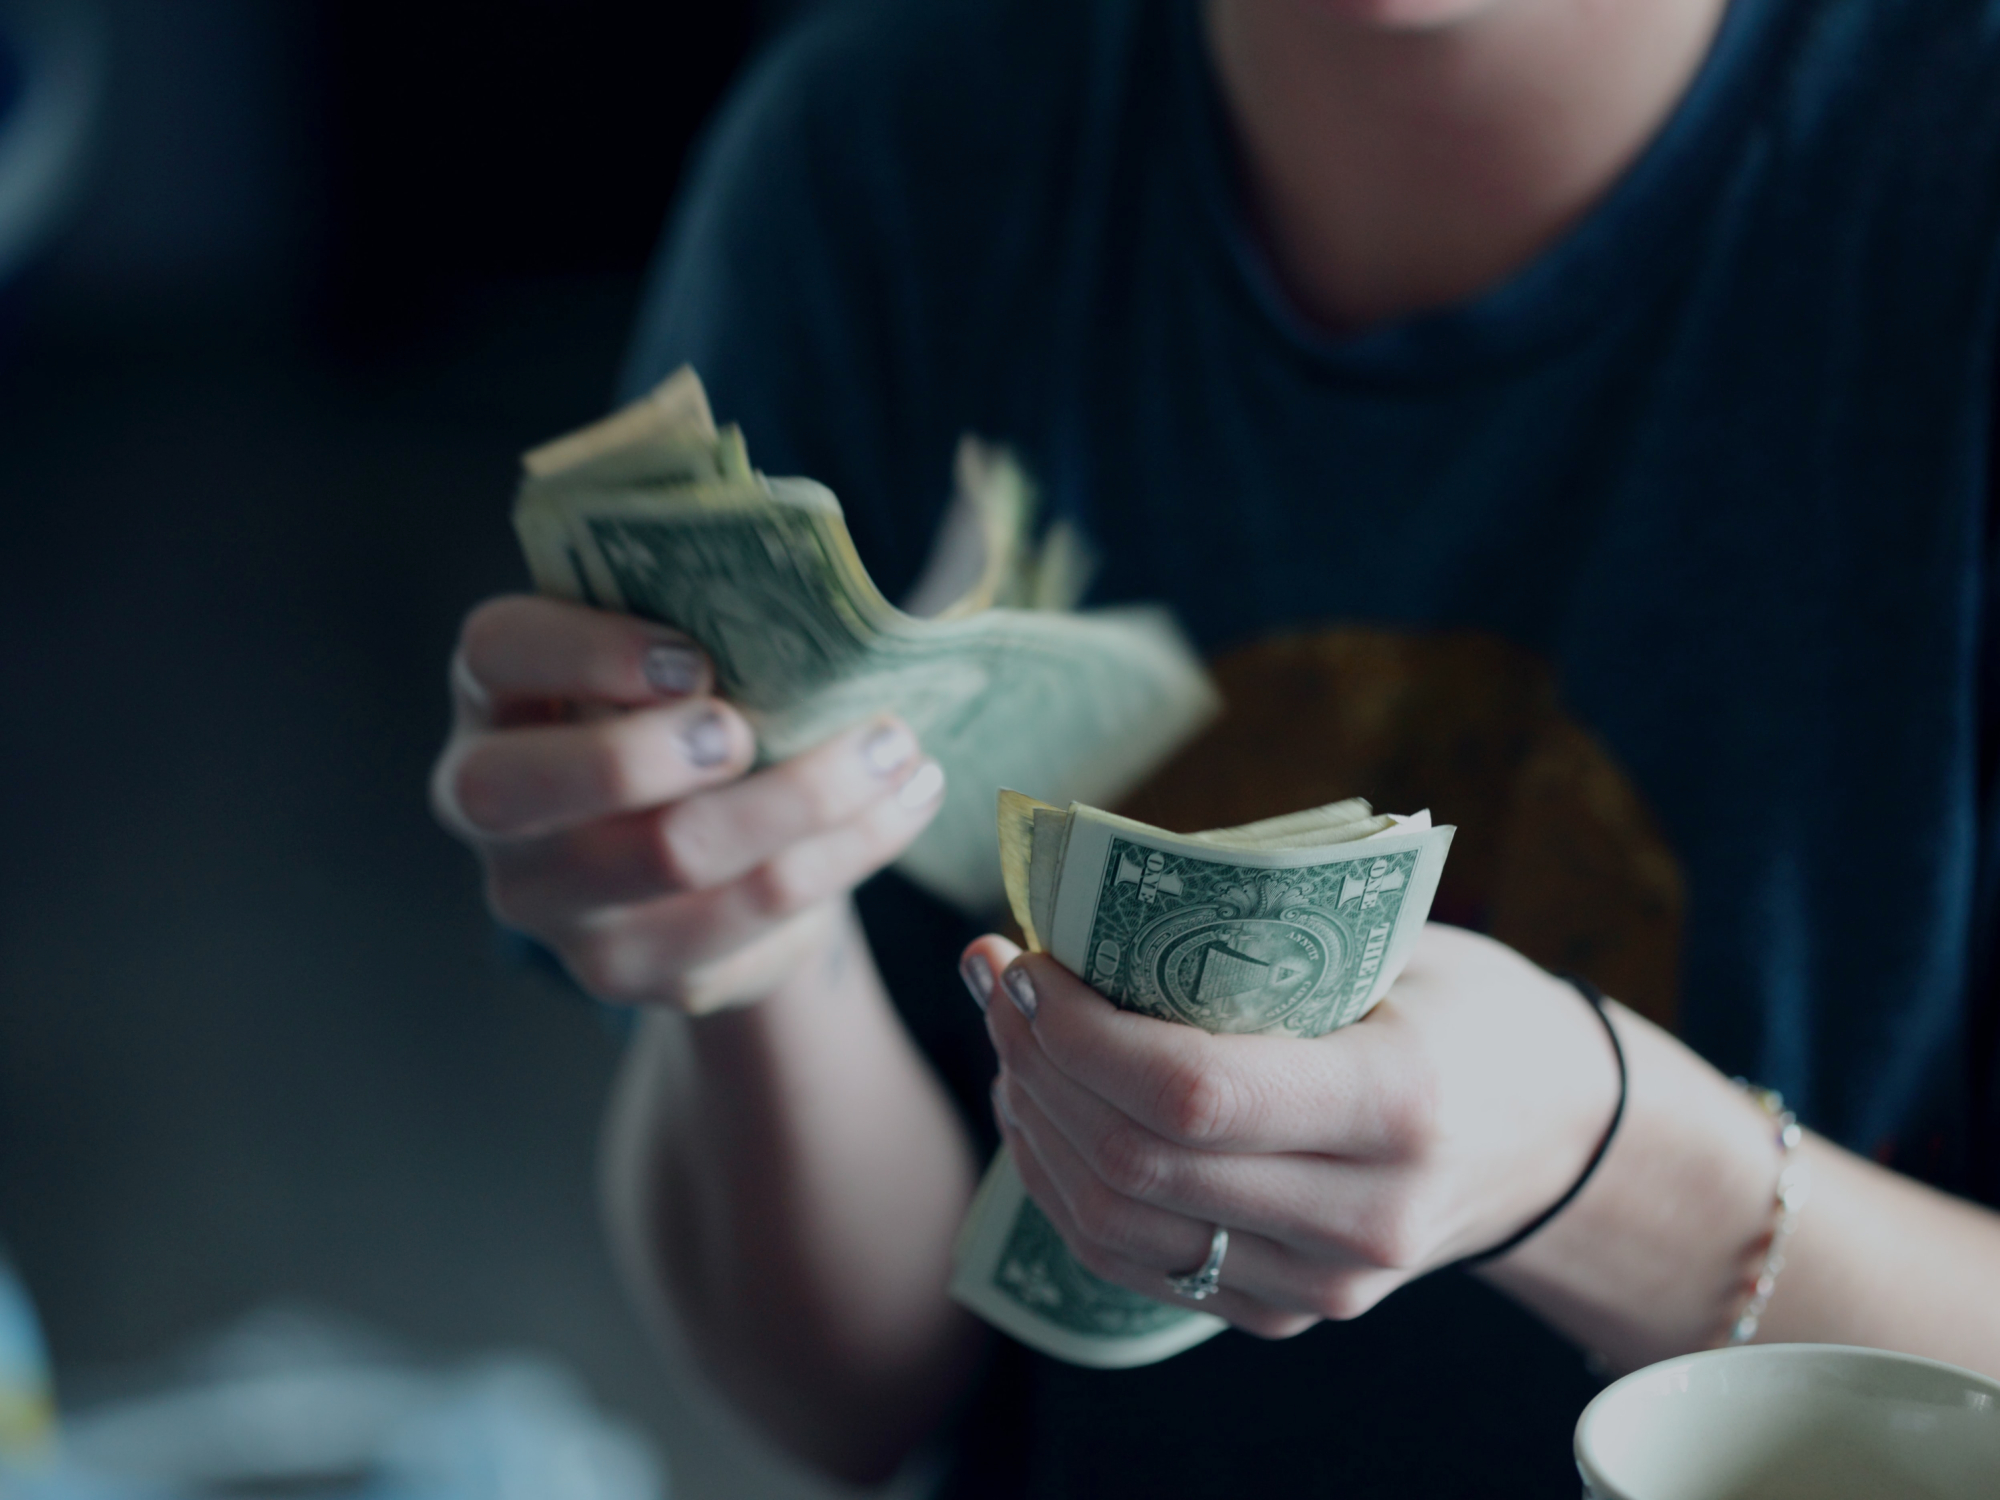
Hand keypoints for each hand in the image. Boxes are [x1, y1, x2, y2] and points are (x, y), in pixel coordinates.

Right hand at [432, 595, 944, 1012]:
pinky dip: (846, 852)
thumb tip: (814, 595)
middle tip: (749, 730)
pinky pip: (751, 917)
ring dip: (804, 797)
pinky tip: (903, 804)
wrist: (708, 850)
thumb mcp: (672, 656)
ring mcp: (555, 904)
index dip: (584, 651)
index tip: (693, 658)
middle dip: (648, 753)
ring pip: (671, 856)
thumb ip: (700, 618)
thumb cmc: (688, 713)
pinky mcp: (634, 970)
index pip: (496, 652)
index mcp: (497, 695)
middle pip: (529, 788)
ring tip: (895, 749)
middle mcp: (492, 807)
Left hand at [970, 923, 1620, 1336]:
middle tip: (995, 980)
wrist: (1554, 1137)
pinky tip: (1042, 1110)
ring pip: (1114, 1227)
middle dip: (1036, 1063)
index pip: (1192, 1092)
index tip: (1025, 960)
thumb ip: (1260, 937)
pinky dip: (1065, 1185)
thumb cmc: (1466, 1008)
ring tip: (1009, 1038)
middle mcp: (1362, 1217)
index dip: (1079, 1031)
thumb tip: (1087, 902)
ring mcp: (1323, 1284)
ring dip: (1034, 1124)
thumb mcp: (1395, 945)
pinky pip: (1134, 1264)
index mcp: (1399, 1104)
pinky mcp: (1287, 1312)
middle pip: (1136, 1163)